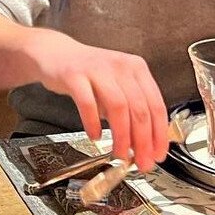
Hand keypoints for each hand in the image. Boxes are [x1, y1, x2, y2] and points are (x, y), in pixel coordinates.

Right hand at [27, 29, 170, 172]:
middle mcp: (120, 67)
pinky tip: (94, 136)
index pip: (156, 105)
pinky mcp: (74, 75)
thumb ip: (131, 109)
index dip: (159, 134)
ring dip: (122, 136)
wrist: (55, 53)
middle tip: (142, 161)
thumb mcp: (116, 86)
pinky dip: (93, 123)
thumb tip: (144, 142)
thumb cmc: (88, 74)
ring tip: (120, 153)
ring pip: (118, 107)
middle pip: (139, 108)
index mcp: (136, 69)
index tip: (157, 154)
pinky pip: (87, 103)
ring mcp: (97, 69)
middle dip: (143, 141)